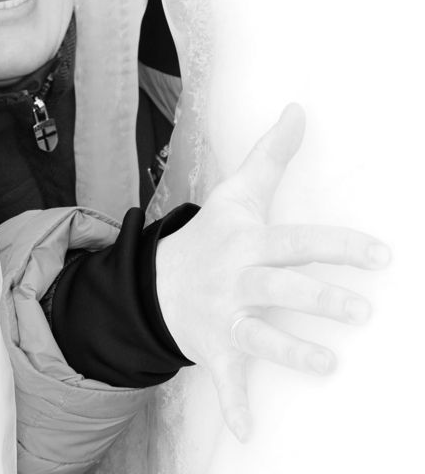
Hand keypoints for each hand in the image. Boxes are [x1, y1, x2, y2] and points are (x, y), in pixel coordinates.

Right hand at [155, 104, 390, 442]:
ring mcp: (224, 315)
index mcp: (250, 241)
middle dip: (319, 298)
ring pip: (258, 335)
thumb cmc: (212, 233)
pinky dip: (233, 404)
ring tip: (328, 363)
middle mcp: (238, 278)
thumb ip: (272, 153)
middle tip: (363, 311)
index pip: (300, 241)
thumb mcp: (238, 191)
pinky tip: (247, 432)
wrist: (158, 277)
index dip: (340, 246)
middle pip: (281, 286)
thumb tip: (298, 108)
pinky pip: (223, 378)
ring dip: (289, 350)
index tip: (382, 256)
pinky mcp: (214, 348)